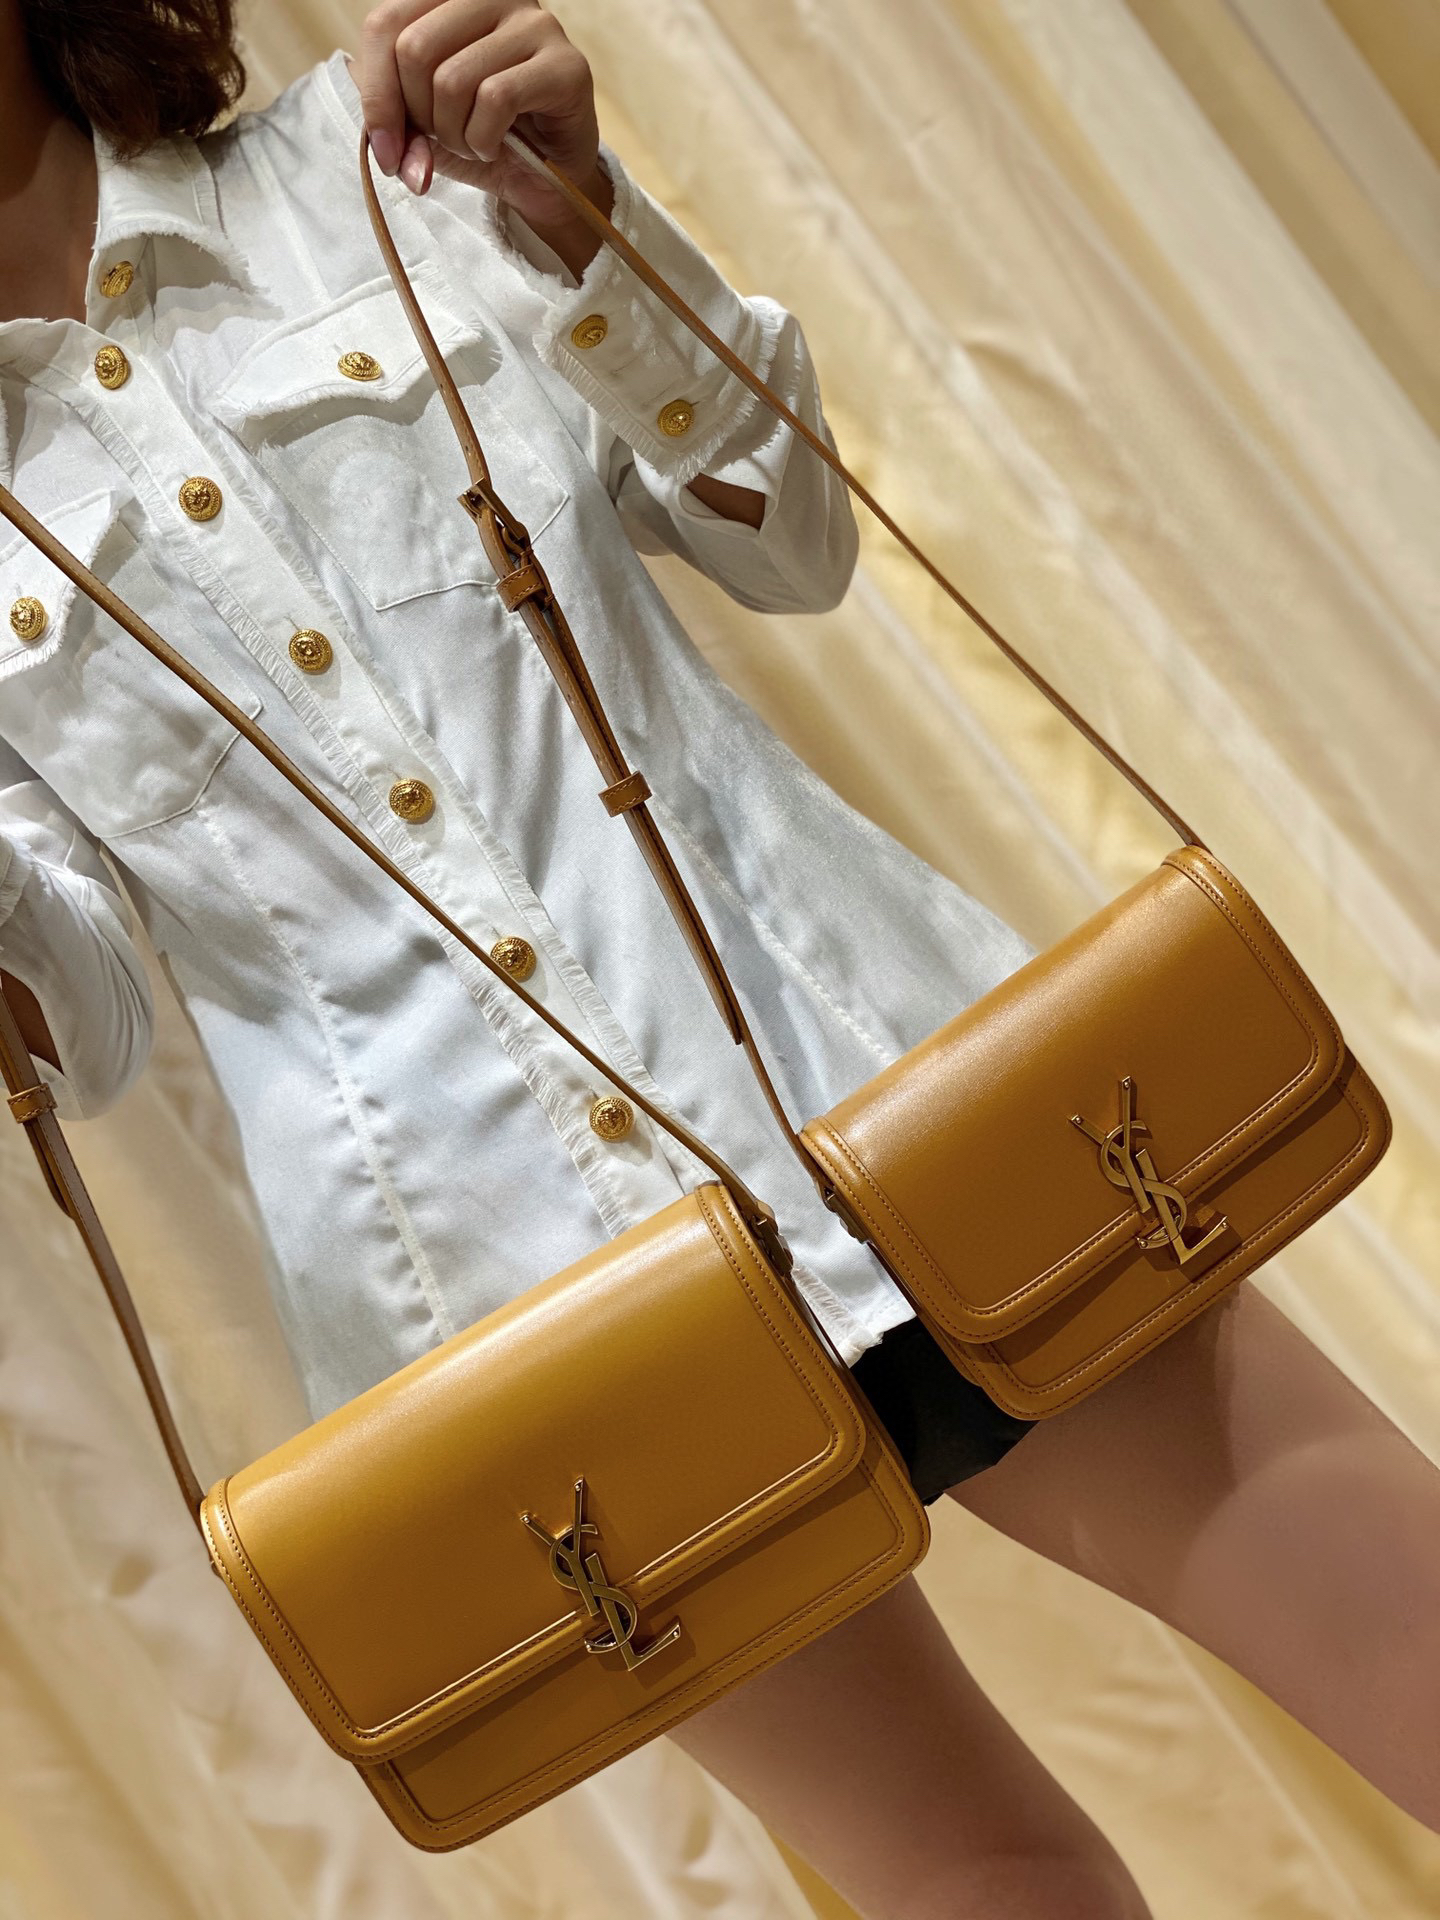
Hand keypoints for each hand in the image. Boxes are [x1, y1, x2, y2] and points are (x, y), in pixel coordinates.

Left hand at [356, 0, 611, 240]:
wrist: (546, 178)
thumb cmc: (483, 138)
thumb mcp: (422, 127)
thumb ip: (392, 119)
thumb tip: (384, 144)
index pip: (384, 25)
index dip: (377, 95)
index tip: (386, 152)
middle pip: (414, 50)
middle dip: (420, 117)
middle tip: (445, 141)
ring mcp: (532, 22)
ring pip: (453, 78)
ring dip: (454, 135)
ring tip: (474, 144)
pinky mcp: (564, 63)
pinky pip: (497, 98)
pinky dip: (484, 140)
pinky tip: (496, 146)